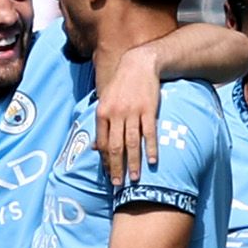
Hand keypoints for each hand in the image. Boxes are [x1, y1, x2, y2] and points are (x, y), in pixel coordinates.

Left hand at [94, 47, 170, 188]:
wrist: (139, 64)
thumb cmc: (121, 85)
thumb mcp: (105, 101)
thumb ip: (101, 124)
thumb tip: (96, 147)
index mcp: (102, 112)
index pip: (103, 142)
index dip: (105, 160)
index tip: (108, 174)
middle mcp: (116, 114)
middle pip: (116, 146)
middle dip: (116, 167)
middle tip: (117, 184)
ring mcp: (133, 112)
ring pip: (132, 143)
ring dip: (133, 163)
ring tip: (135, 179)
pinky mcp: (148, 109)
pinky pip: (149, 133)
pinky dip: (151, 148)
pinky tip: (152, 161)